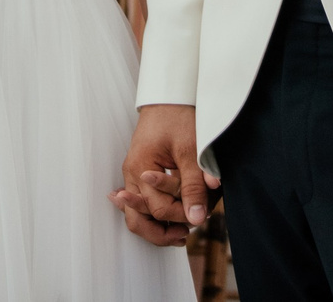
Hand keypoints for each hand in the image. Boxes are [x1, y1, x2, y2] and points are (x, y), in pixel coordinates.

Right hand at [114, 103, 213, 246]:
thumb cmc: (177, 117)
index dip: (180, 216)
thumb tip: (197, 217)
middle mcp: (132, 175)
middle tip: (184, 236)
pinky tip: (172, 217)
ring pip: (137, 214)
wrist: (168, 96)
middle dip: (161, 232)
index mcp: (140, 169)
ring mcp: (134, 174)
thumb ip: (193, 185)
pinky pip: (142, 201)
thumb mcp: (190, 151)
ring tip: (180, 232)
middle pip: (137, 219)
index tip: (200, 214)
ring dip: (157, 225)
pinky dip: (155, 213)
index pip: (158, 209)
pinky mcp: (140, 173)